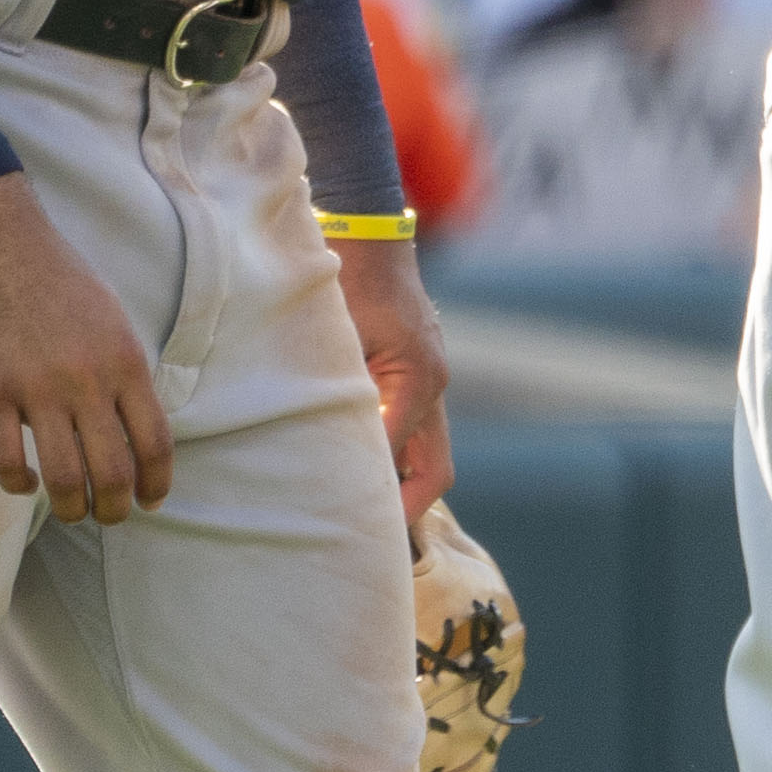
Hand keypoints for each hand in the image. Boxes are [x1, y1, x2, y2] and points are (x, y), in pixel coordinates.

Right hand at [0, 176, 172, 523]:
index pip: (155, 441)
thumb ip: (123, 372)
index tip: (150, 502)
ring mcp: (37, 389)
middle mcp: (87, 381)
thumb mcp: (112, 321)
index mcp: (125, 363)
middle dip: (113, 508)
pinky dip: (18, 484)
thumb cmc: (59, 281)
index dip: (156, 482)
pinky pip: (6, 460)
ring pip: (63, 478)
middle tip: (106, 515)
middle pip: (113, 471)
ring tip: (69, 509)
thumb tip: (135, 425)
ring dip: (69, 507)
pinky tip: (23, 482)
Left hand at [332, 235, 456, 529]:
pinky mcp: (411, 372)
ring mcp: (428, 378)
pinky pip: (410, 428)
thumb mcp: (337, 343)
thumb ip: (344, 402)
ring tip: (352, 513)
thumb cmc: (344, 279)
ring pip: (425, 451)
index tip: (356, 533)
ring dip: (397, 480)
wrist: (362, 230)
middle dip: (406, 508)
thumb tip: (336, 462)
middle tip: (365, 541)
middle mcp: (433, 384)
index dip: (386, 503)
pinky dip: (390, 454)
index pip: (413, 466)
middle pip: (436, 470)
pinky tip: (352, 467)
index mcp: (419, 381)